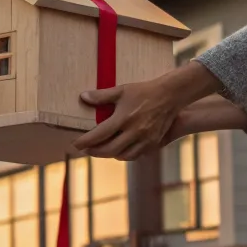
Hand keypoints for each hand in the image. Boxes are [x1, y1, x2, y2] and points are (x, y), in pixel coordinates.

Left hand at [74, 63, 221, 159]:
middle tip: (86, 149)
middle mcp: (134, 132)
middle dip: (94, 151)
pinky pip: (136, 155)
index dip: (85, 142)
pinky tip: (119, 150)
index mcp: (123, 119)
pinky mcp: (153, 143)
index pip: (99, 135)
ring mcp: (145, 139)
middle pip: (109, 150)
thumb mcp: (121, 90)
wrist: (170, 95)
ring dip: (109, 155)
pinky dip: (125, 155)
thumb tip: (83, 97)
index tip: (75, 144)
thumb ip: (101, 96)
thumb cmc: (144, 91)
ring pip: (123, 155)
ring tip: (101, 150)